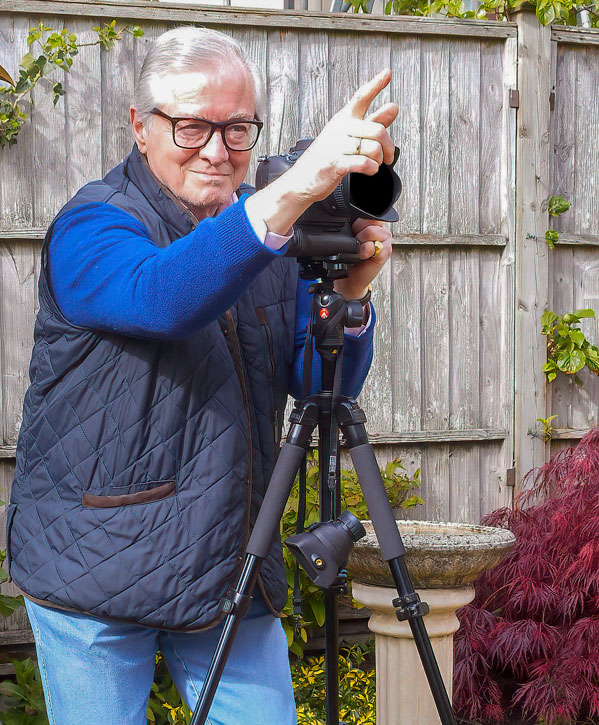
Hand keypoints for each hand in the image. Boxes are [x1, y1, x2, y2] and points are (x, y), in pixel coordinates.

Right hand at [247, 70, 398, 234]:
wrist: (302, 179)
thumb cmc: (327, 156)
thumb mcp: (349, 135)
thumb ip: (373, 121)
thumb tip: (393, 107)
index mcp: (344, 118)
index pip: (361, 97)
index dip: (376, 84)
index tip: (388, 73)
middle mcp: (340, 128)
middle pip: (377, 130)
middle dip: (389, 146)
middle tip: (388, 156)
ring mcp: (336, 146)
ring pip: (372, 148)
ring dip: (378, 159)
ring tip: (374, 164)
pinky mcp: (335, 163)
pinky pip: (362, 163)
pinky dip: (371, 168)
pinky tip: (369, 170)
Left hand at [334, 219, 391, 300]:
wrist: (351, 278)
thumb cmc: (349, 258)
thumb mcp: (348, 239)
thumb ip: (352, 227)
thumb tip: (351, 220)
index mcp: (371, 224)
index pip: (368, 212)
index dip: (357, 221)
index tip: (352, 232)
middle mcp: (380, 230)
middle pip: (369, 219)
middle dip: (357, 230)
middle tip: (355, 243)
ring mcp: (385, 240)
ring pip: (371, 231)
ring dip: (360, 241)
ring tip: (358, 250)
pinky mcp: (386, 252)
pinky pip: (375, 246)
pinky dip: (366, 251)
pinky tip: (363, 257)